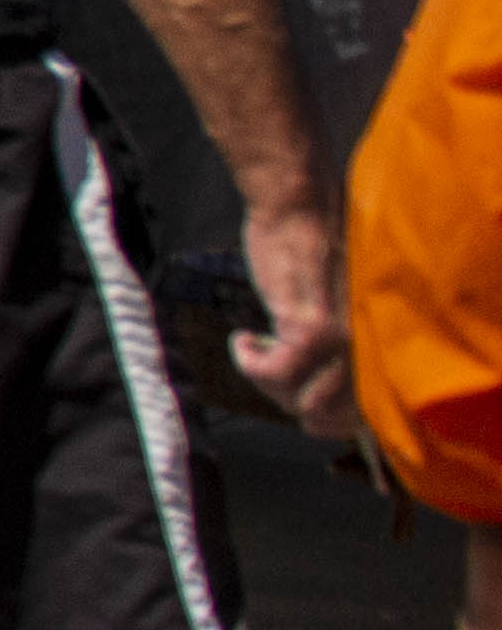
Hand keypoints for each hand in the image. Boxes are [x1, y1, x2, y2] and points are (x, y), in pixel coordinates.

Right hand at [232, 204, 355, 445]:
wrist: (301, 206)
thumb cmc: (317, 244)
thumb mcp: (344, 304)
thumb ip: (345, 343)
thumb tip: (324, 383)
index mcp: (385, 345)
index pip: (371, 414)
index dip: (335, 423)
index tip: (306, 412)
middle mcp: (373, 349)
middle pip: (332, 418)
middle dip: (293, 405)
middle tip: (272, 375)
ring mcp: (344, 343)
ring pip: (302, 403)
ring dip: (269, 385)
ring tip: (258, 353)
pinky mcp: (308, 329)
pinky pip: (272, 373)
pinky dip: (249, 362)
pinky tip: (245, 341)